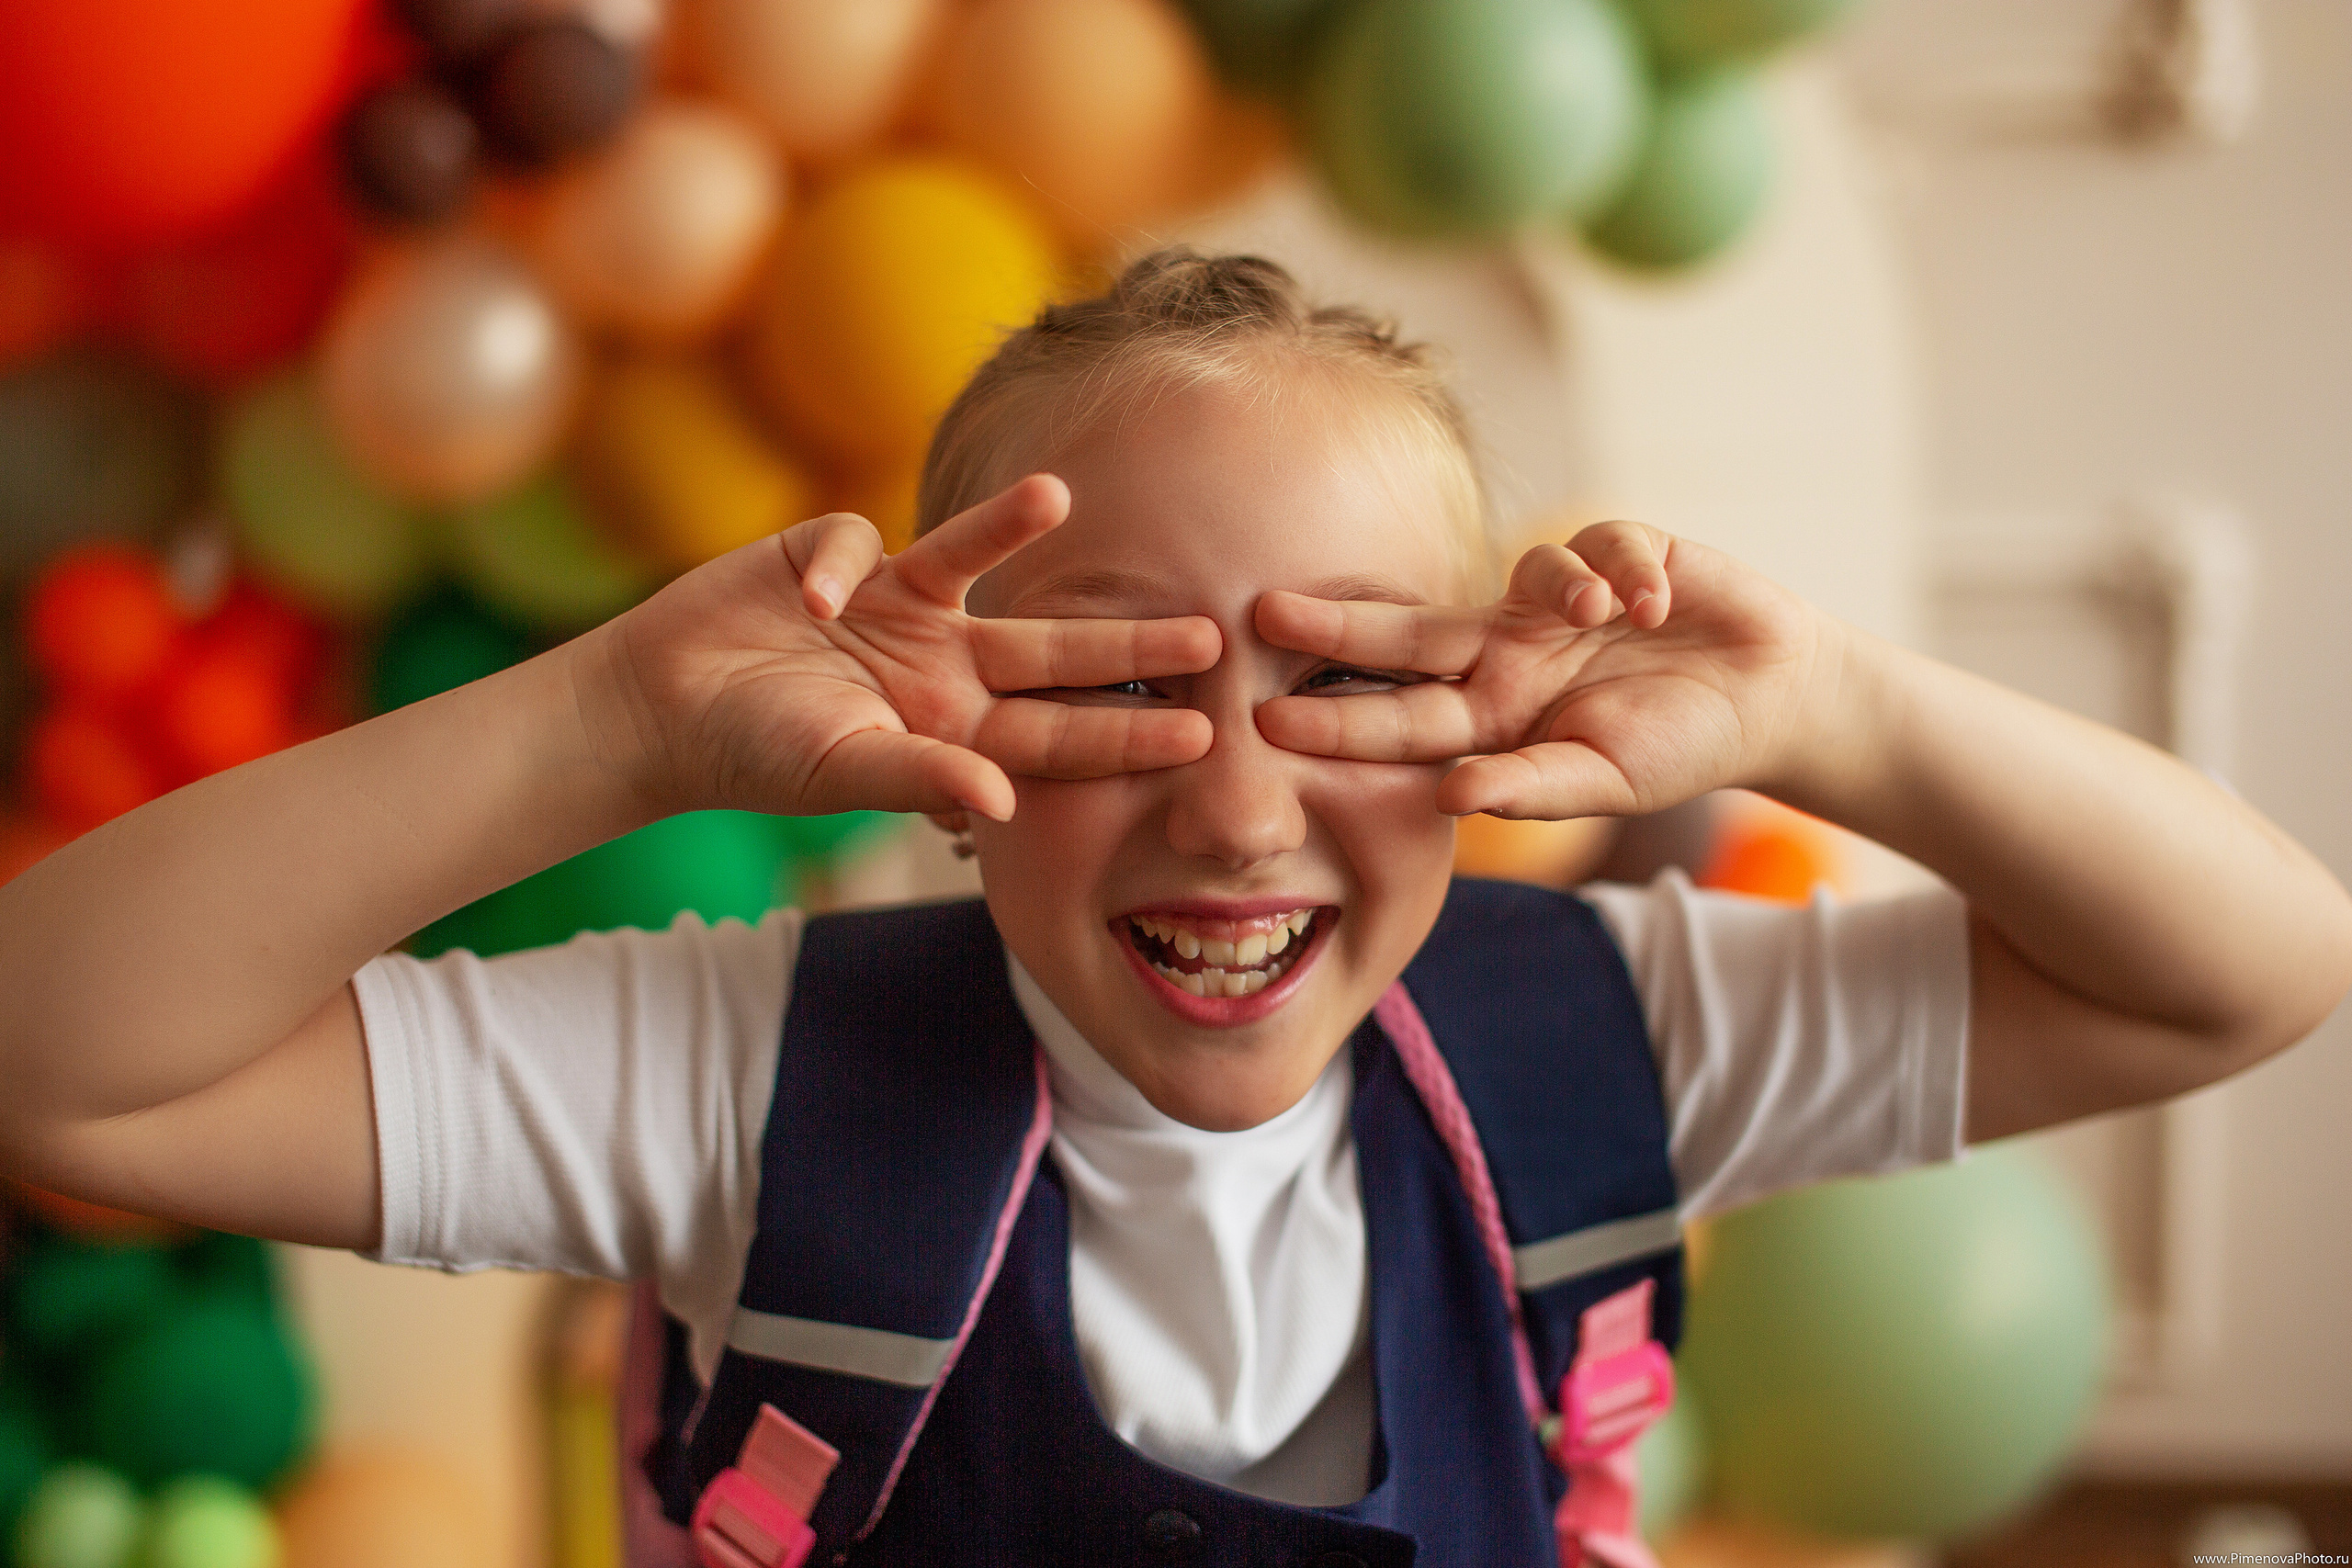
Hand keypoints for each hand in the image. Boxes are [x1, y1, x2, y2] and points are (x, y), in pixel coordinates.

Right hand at [581, 475, 1221, 821]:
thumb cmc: (754, 757)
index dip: (1126, 733)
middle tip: (1211, 636)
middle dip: (1127, 644)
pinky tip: (809, 603)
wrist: (662, 711)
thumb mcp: (842, 774)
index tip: (1202, 735)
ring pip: (970, 562)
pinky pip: (858, 545)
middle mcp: (942, 665)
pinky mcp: (839, 558)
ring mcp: (896, 607)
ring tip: (1058, 497)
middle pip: (1050, 649)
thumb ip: (921, 778)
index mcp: (953, 729)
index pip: (1057, 733)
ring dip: (1010, 527)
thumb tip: (1001, 798)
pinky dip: (838, 568)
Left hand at [1251, 521, 1832, 819]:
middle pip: (1410, 633)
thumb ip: (1531, 788)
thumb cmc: (1678, 746)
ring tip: (1601, 612)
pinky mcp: (1621, 555)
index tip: (1264, 723)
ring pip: (1527, 572)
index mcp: (1500, 712)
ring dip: (1561, 585)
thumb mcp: (1605, 780)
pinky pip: (1605, 545)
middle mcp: (1513, 650)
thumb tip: (1450, 795)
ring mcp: (1562, 601)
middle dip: (1339, 625)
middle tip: (1263, 613)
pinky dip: (1627, 569)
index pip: (1403, 717)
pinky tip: (1660, 602)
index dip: (1338, 719)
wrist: (1770, 696)